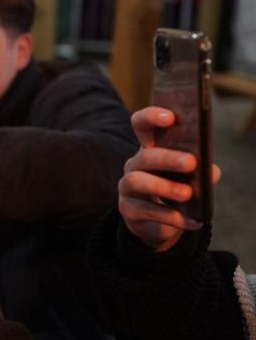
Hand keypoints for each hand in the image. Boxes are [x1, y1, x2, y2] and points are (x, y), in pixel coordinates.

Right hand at [118, 106, 220, 251]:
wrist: (162, 222)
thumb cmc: (177, 190)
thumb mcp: (191, 177)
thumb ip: (201, 170)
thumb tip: (210, 171)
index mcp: (150, 148)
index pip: (142, 125)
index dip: (152, 117)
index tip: (171, 117)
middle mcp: (134, 165)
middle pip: (145, 156)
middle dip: (167, 158)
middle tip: (191, 162)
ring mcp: (127, 188)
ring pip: (137, 182)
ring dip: (164, 187)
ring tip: (188, 194)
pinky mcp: (128, 211)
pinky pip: (146, 211)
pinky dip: (172, 217)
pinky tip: (192, 221)